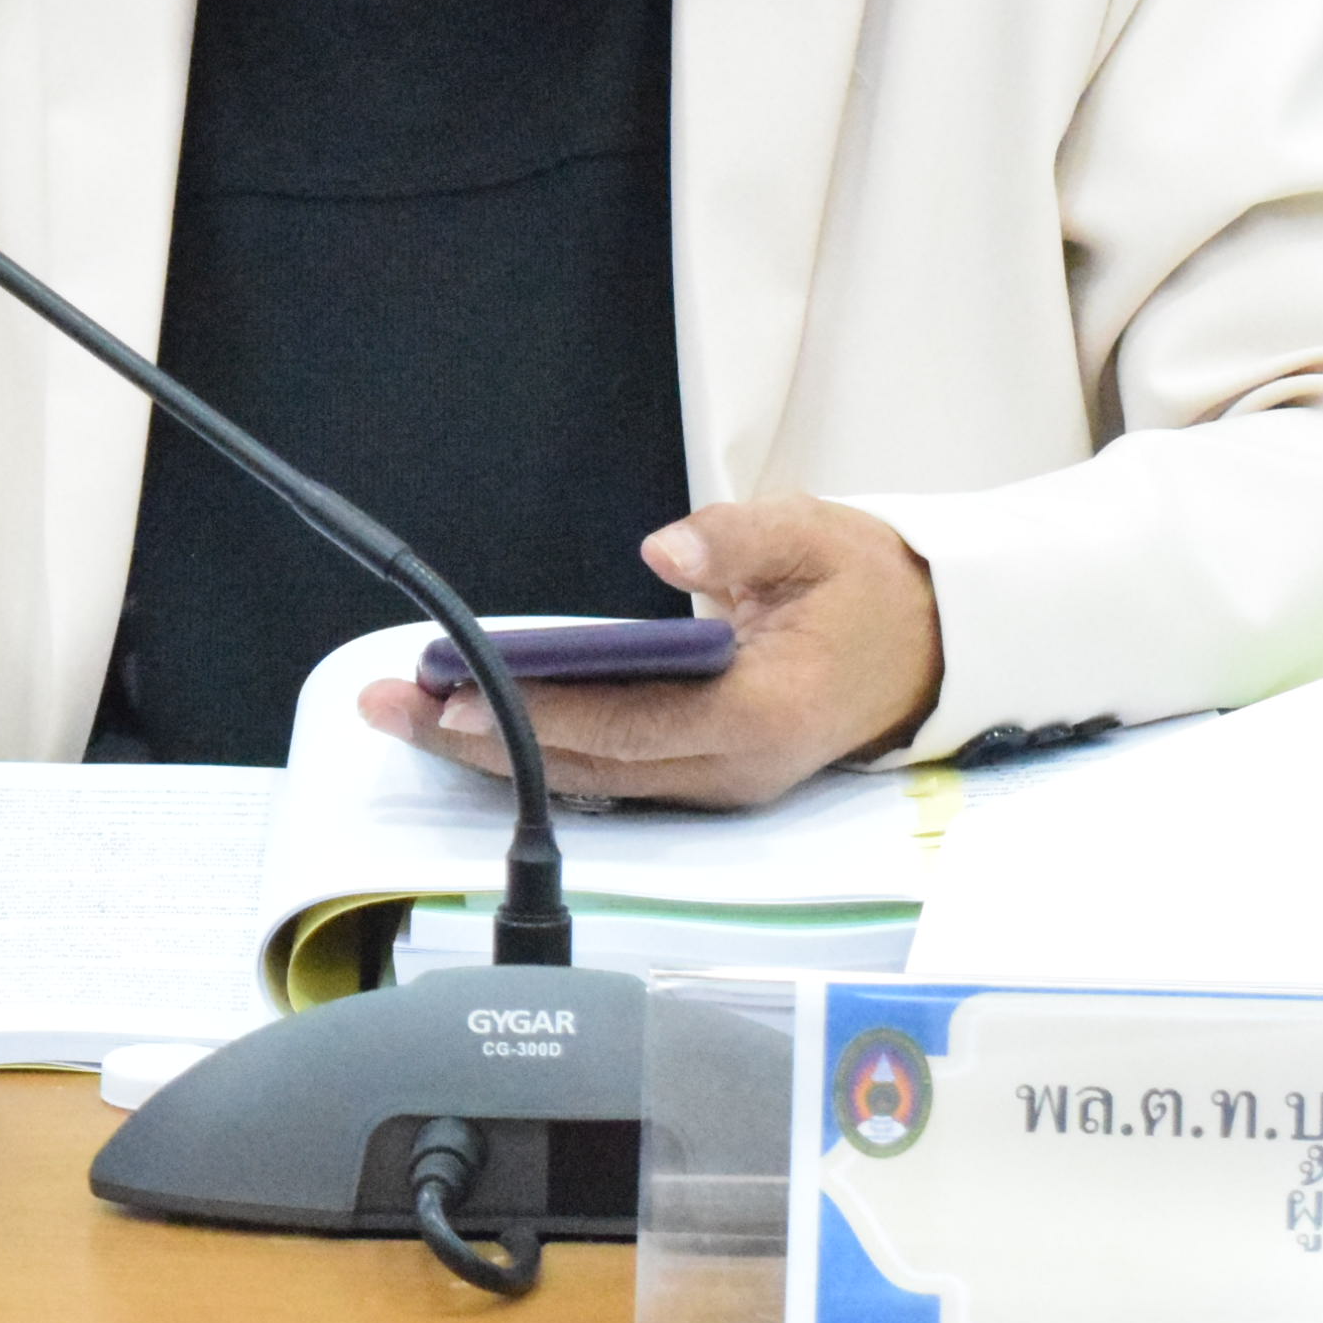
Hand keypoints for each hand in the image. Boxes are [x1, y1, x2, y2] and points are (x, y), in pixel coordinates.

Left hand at [359, 496, 942, 807]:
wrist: (933, 648)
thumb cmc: (873, 590)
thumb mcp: (820, 535)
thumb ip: (741, 537)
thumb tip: (665, 549)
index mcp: (762, 716)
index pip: (631, 724)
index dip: (540, 714)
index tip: (459, 697)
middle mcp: (733, 771)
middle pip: (589, 766)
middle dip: (481, 740)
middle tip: (389, 706)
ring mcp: (718, 787)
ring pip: (589, 780)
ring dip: (493, 752)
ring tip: (405, 714)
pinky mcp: (703, 780)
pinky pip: (608, 775)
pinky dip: (536, 750)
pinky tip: (471, 727)